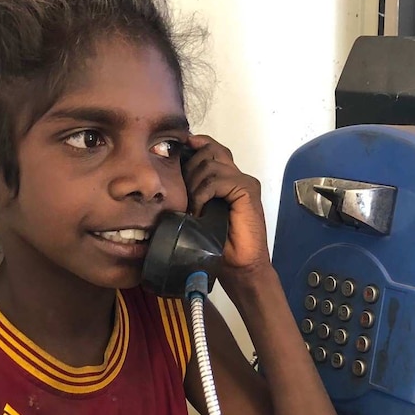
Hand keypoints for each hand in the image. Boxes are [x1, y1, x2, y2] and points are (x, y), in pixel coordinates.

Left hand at [183, 134, 269, 274]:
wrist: (240, 267)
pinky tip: (200, 210)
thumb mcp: (196, 214)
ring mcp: (243, 182)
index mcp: (225, 179)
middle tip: (184, 196)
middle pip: (208, 150)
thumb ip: (190, 193)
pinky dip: (203, 194)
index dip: (193, 146)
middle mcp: (236, 176)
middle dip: (189, 169)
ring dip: (194, 185)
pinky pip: (217, 180)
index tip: (174, 152)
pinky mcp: (247, 190)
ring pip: (210, 163)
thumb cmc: (218, 246)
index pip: (209, 148)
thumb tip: (167, 177)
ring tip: (193, 208)